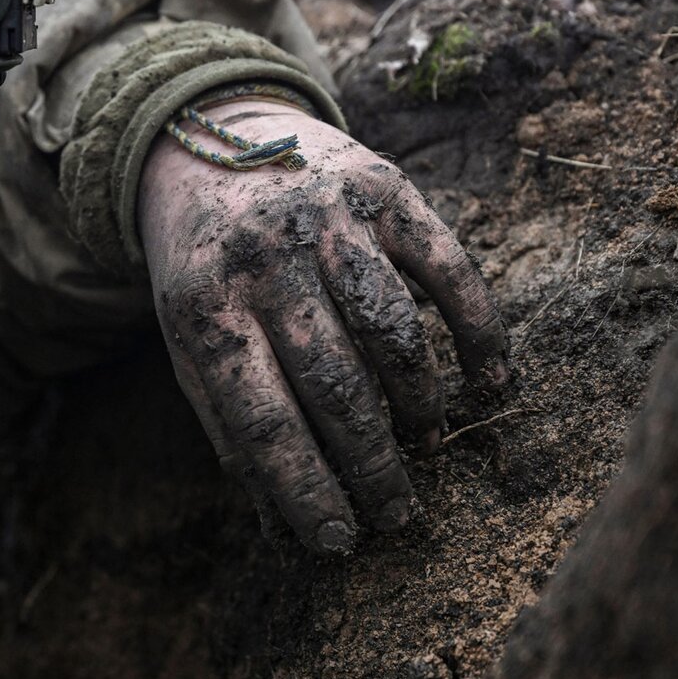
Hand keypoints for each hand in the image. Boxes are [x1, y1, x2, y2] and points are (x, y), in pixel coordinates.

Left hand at [138, 99, 507, 553]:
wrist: (207, 136)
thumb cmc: (201, 262)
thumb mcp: (186, 335)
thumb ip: (227, 417)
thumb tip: (280, 520)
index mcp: (206, 306)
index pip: (263, 421)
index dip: (305, 491)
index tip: (338, 542)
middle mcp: (267, 259)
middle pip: (337, 385)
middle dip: (373, 465)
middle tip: (398, 512)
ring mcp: (329, 218)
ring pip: (396, 333)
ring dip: (421, 404)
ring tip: (426, 443)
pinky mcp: (384, 189)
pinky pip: (449, 270)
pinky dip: (480, 334)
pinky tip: (491, 384)